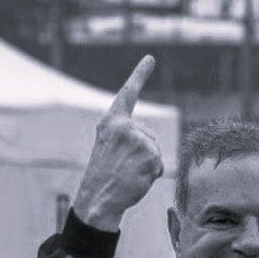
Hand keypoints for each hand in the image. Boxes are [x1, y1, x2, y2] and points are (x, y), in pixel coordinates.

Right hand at [72, 55, 163, 230]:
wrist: (99, 198)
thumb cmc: (104, 177)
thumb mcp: (110, 149)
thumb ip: (127, 137)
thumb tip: (150, 143)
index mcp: (110, 122)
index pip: (127, 94)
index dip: (139, 75)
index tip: (150, 58)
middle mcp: (124, 125)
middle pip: (149, 135)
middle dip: (144, 152)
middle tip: (124, 167)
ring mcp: (137, 138)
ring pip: (155, 150)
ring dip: (148, 165)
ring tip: (129, 173)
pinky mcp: (149, 153)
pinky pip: (159, 164)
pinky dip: (152, 175)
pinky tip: (136, 179)